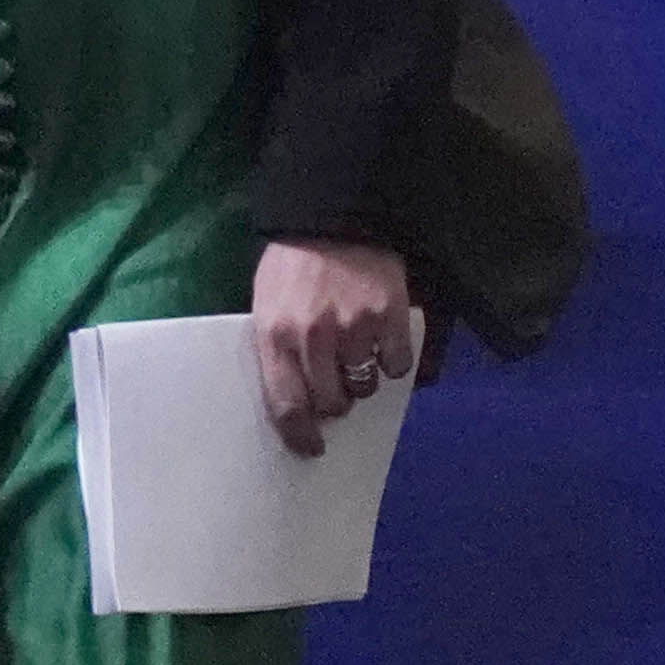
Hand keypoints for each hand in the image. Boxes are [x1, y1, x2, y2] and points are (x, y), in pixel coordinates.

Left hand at [251, 236, 423, 457]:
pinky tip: (382, 344)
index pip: (287, 403)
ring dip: (360, 382)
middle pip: (331, 402)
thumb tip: (292, 398)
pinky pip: (397, 366)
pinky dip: (392, 363)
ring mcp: (355, 328)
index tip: (309, 447)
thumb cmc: (292, 263)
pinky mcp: (390, 318)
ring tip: (354, 357)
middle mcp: (314, 337)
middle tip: (334, 388)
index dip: (299, 435)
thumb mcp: (266, 301)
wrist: (333, 217)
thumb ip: (276, 346)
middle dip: (332, 403)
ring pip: (364, 388)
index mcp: (274, 333)